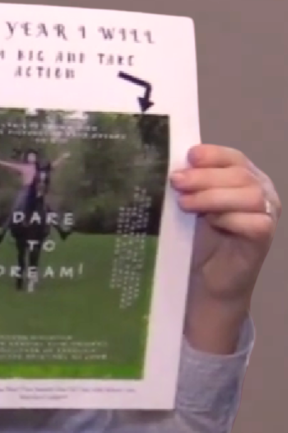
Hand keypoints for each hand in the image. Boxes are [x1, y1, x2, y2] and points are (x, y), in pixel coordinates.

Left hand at [172, 144, 277, 351]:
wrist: (205, 278)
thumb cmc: (196, 236)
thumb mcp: (188, 203)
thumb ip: (187, 183)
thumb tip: (167, 164)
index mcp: (242, 177)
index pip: (233, 157)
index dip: (213, 154)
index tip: (188, 156)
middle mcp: (260, 191)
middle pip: (240, 174)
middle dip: (205, 176)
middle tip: (176, 182)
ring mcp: (266, 214)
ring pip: (249, 195)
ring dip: (213, 196)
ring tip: (185, 204)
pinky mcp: (264, 237)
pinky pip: (254, 221)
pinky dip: (229, 218)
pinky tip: (210, 222)